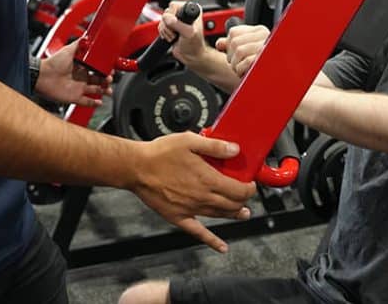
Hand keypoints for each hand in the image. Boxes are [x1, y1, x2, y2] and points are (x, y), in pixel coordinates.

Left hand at [36, 40, 111, 106]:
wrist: (41, 76)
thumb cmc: (52, 63)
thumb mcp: (68, 50)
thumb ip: (79, 44)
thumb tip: (87, 36)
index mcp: (81, 67)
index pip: (97, 69)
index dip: (105, 69)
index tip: (111, 69)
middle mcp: (81, 78)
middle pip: (99, 80)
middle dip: (107, 80)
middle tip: (110, 79)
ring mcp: (78, 88)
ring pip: (96, 91)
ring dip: (104, 91)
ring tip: (108, 90)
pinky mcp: (74, 98)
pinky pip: (87, 102)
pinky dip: (94, 103)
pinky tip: (100, 101)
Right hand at [131, 133, 256, 252]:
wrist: (136, 168)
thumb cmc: (159, 154)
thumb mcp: (190, 141)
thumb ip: (215, 146)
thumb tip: (234, 150)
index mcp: (207, 179)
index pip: (238, 190)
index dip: (249, 188)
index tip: (250, 184)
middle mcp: (202, 197)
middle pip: (232, 205)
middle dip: (243, 200)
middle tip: (246, 194)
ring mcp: (191, 209)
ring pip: (220, 216)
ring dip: (234, 215)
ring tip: (242, 213)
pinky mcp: (178, 217)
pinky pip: (199, 233)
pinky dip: (213, 241)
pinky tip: (221, 247)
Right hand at [159, 1, 206, 64]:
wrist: (191, 56)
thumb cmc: (194, 45)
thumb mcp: (188, 33)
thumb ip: (178, 24)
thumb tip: (167, 18)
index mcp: (192, 11)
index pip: (174, 6)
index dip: (173, 16)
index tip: (178, 25)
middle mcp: (184, 13)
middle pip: (166, 13)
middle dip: (169, 25)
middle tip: (176, 32)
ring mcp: (176, 20)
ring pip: (162, 20)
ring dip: (166, 31)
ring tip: (175, 36)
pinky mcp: (170, 27)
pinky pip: (160, 26)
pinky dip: (163, 33)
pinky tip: (171, 37)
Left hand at [216, 24, 269, 77]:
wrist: (281, 84)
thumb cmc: (265, 70)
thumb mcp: (247, 53)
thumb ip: (233, 45)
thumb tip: (220, 43)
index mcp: (260, 32)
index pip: (233, 32)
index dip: (228, 46)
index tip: (235, 56)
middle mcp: (265, 36)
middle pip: (234, 42)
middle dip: (232, 58)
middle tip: (240, 66)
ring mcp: (267, 47)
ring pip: (239, 50)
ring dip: (237, 65)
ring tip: (244, 70)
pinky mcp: (268, 58)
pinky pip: (247, 61)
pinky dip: (243, 70)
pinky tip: (248, 73)